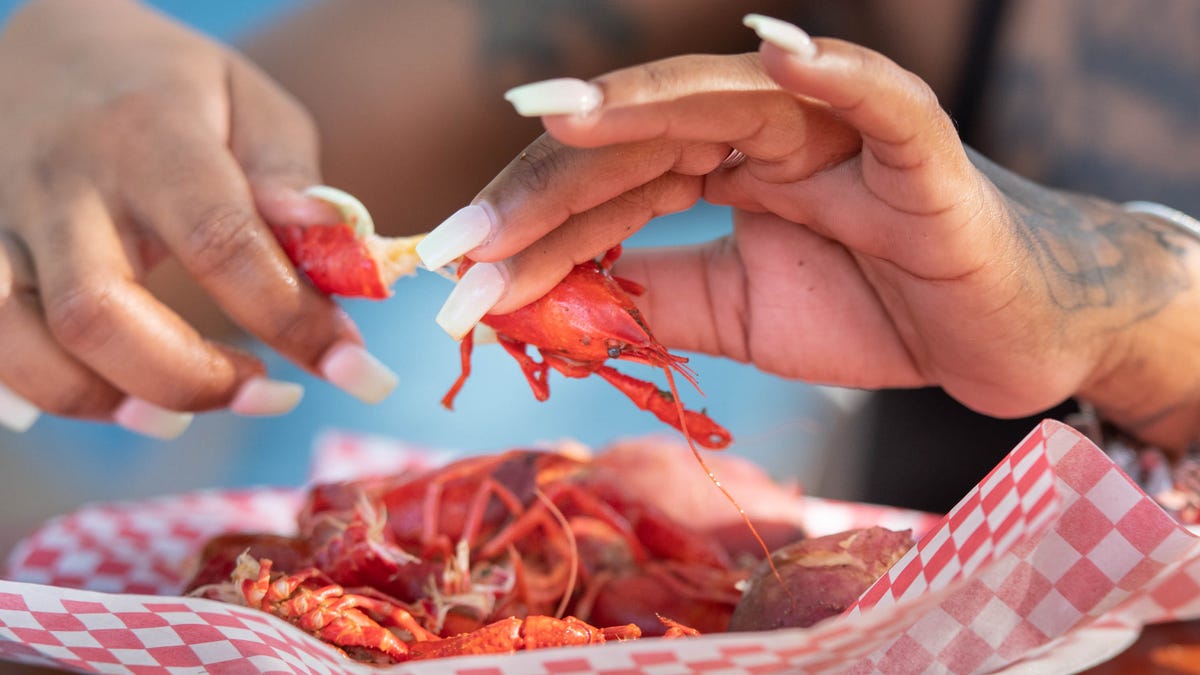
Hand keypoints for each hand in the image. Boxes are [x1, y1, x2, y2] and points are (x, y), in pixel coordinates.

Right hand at [0, 0, 395, 437]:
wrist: (52, 51)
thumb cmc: (173, 89)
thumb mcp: (249, 104)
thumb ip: (288, 178)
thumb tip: (336, 244)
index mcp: (149, 134)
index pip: (220, 241)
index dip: (293, 319)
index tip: (357, 368)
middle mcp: (61, 183)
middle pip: (98, 313)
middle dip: (192, 380)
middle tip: (269, 394)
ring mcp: (2, 222)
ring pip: (27, 345)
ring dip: (111, 403)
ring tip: (184, 415)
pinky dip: (51, 394)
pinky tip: (117, 399)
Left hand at [417, 15, 1199, 448]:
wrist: (1006, 334)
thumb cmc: (882, 308)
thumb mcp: (741, 315)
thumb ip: (658, 296)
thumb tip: (556, 300)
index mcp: (722, 167)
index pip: (608, 182)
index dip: (529, 224)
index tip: (453, 273)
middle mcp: (767, 134)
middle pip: (640, 142)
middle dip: (545, 192)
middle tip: (457, 242)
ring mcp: (839, 133)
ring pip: (728, 104)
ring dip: (640, 112)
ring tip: (553, 118)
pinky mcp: (922, 154)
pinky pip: (881, 101)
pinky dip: (836, 73)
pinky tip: (773, 54)